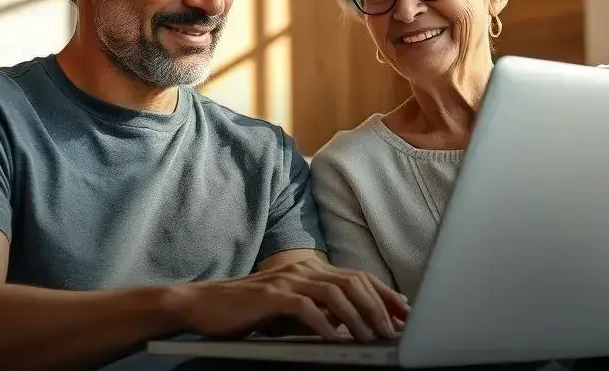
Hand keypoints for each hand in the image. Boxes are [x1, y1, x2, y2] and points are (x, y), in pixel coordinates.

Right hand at [173, 258, 408, 342]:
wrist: (204, 304)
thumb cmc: (248, 311)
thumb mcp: (290, 311)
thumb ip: (319, 313)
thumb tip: (351, 325)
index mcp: (310, 272)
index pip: (357, 277)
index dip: (384, 293)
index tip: (404, 313)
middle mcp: (303, 270)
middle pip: (353, 281)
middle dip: (379, 306)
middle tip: (393, 330)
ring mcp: (287, 281)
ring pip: (335, 292)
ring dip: (357, 316)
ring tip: (370, 337)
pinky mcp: (271, 296)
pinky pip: (305, 307)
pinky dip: (324, 323)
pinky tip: (335, 338)